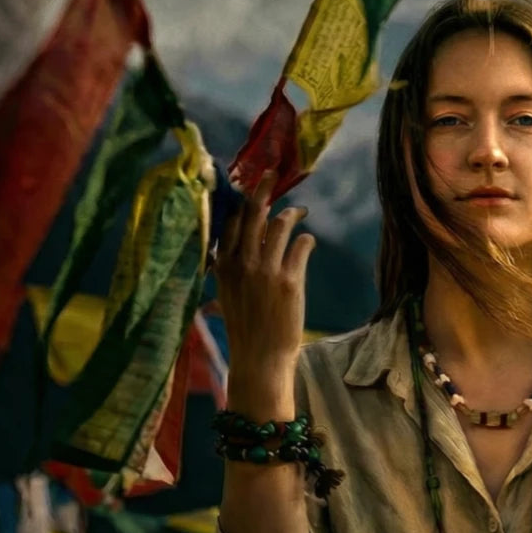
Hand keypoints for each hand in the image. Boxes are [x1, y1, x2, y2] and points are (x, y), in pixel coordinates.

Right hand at [212, 167, 314, 409]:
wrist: (260, 357)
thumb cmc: (244, 329)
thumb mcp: (226, 297)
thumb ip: (227, 272)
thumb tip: (224, 259)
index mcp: (223, 265)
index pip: (231, 221)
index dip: (242, 201)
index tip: (251, 189)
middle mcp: (242, 263)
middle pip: (254, 213)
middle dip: (264, 189)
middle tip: (273, 174)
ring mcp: (266, 270)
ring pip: (279, 225)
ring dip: (291, 214)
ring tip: (299, 213)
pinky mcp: (290, 280)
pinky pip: (301, 245)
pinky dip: (307, 239)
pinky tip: (308, 241)